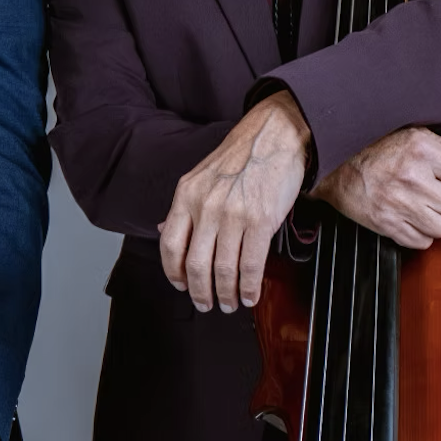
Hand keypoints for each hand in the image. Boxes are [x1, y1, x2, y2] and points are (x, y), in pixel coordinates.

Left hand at [158, 91, 311, 312]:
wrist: (273, 136)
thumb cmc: (239, 157)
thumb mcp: (199, 177)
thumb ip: (184, 208)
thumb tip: (166, 231)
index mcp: (185, 195)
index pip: (169, 245)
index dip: (173, 272)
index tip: (179, 286)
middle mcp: (205, 206)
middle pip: (194, 264)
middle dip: (199, 292)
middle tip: (205, 304)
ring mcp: (232, 214)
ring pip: (223, 269)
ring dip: (226, 294)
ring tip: (229, 303)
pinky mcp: (261, 220)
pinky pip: (251, 265)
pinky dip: (248, 287)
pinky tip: (249, 295)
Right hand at [311, 127, 440, 248]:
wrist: (330, 163)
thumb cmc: (373, 148)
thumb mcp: (415, 137)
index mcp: (422, 149)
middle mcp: (412, 175)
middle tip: (432, 194)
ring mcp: (398, 202)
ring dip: (434, 221)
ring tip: (419, 206)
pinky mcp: (385, 223)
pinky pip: (421, 242)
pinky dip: (417, 234)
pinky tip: (407, 218)